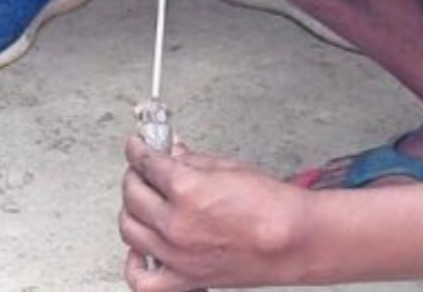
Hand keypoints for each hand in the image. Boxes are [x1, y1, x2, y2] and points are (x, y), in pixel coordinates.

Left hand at [121, 137, 307, 290]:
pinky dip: (134, 262)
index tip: (136, 145)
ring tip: (142, 200)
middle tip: (142, 169)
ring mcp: (176, 254)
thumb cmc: (271, 204)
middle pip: (132, 194)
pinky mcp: (184, 278)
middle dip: (134, 175)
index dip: (137, 149)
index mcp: (186, 189)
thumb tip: (173, 152)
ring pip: (129, 229)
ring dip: (131, 210)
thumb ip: (194, 160)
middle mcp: (175, 223)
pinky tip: (141, 247)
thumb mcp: (229, 167)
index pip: (146, 163)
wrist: (293, 239)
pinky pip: (142, 278)